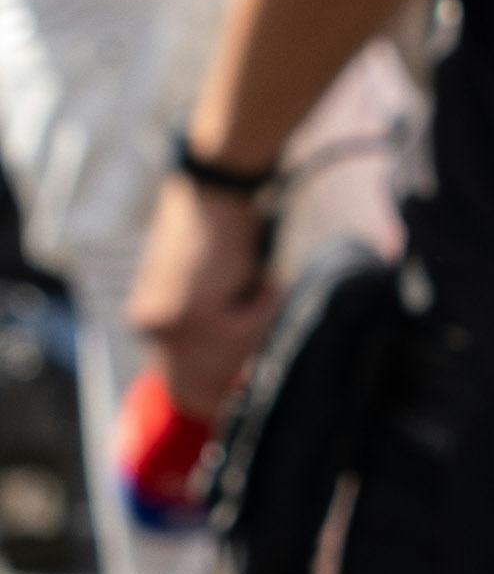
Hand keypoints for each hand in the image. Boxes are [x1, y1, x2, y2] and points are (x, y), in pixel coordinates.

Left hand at [128, 172, 276, 425]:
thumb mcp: (209, 287)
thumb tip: (241, 376)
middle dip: (247, 349)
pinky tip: (258, 273)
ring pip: (236, 352)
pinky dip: (265, 302)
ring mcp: (169, 324)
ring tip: (260, 281)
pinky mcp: (193, 313)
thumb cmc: (222, 229)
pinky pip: (247, 330)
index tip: (246, 382)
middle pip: (213, 375)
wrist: (215, 188)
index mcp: (147, 323)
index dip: (222, 385)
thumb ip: (212, 329)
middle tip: (264, 307)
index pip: (185, 384)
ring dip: (260, 319)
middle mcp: (150, 328)